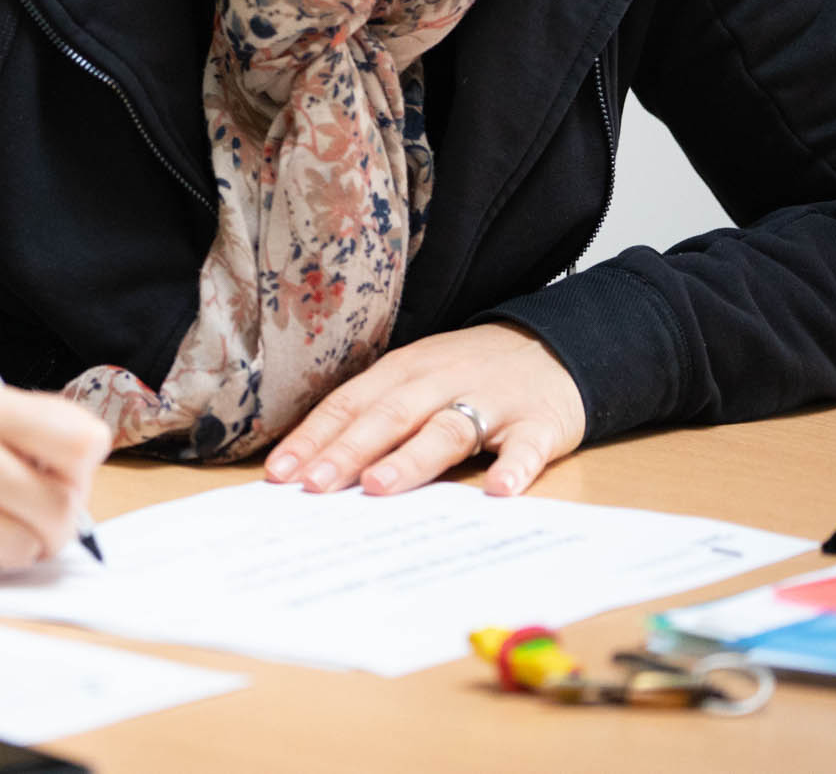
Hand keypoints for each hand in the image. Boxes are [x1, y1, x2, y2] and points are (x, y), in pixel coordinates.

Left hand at [262, 323, 585, 498]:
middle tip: (314, 486)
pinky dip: (514, 467)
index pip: (349, 405)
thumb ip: (376, 415)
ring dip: (410, 459)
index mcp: (404, 372)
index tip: (279, 474)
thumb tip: (317, 465)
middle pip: (388, 416)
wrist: (556, 346)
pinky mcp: (539, 422)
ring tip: (378, 486)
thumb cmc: (470, 373)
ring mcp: (491, 402)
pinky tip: (500, 490)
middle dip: (347, 451)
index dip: (314, 438)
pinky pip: (526, 446)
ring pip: (446, 429)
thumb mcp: (418, 379)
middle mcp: (440, 382)